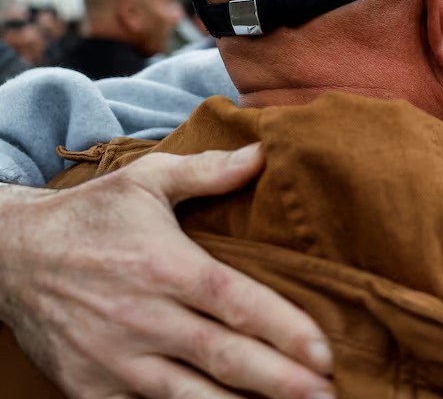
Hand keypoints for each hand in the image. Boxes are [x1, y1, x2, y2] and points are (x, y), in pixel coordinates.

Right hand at [0, 144, 334, 398]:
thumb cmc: (92, 215)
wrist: (10, 256)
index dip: (284, 330)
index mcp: (166, 265)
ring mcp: (116, 359)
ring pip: (191, 397)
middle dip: (281, 381)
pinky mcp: (92, 388)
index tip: (326, 352)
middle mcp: (144, 317)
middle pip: (225, 357)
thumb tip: (265, 153)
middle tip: (327, 395)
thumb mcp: (147, 180)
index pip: (237, 303)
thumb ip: (209, 171)